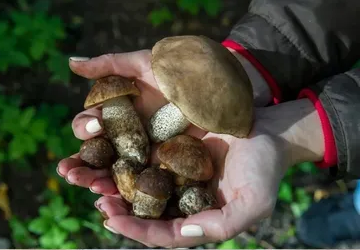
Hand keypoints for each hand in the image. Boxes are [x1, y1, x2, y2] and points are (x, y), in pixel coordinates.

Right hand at [57, 51, 205, 192]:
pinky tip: (118, 210)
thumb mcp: (147, 64)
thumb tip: (71, 63)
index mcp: (121, 117)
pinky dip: (130, 204)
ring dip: (100, 186)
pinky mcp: (168, 177)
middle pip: (100, 159)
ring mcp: (148, 160)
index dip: (85, 131)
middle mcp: (130, 141)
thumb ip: (110, 65)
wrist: (219, 88)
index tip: (93, 128)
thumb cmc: (182, 73)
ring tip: (94, 191)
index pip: (94, 128)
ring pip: (118, 180)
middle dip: (83, 168)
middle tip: (71, 174)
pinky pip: (145, 194)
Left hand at [89, 98, 323, 247]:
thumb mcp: (253, 204)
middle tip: (99, 203)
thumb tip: (183, 232)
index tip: (113, 222)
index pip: (164, 232)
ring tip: (95, 183)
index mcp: (198, 218)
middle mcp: (184, 199)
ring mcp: (178, 175)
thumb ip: (221, 224)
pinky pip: (148, 158)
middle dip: (120, 212)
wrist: (269, 131)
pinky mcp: (174, 150)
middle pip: (146, 213)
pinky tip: (112, 155)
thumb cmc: (265, 169)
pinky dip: (129, 160)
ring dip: (118, 187)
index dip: (138, 231)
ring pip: (142, 187)